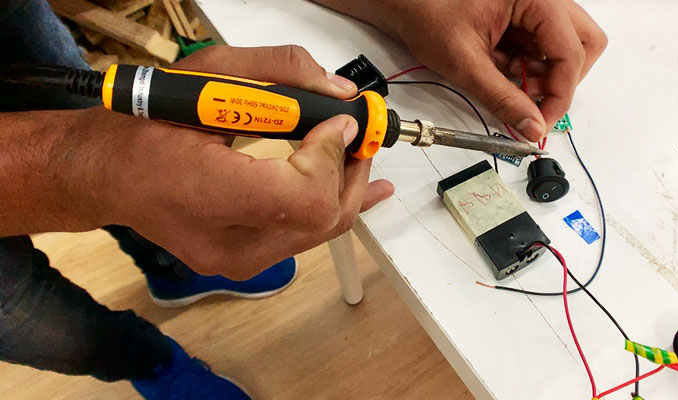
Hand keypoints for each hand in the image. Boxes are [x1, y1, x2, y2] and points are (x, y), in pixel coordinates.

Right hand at [57, 45, 393, 279]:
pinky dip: (329, 207)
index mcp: (208, 194)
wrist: (105, 172)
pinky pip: (303, 238)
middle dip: (352, 170)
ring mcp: (236, 261)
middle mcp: (226, 242)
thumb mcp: (210, 73)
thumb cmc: (146, 123)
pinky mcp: (243, 263)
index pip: (304, 195)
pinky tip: (354, 190)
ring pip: (321, 231)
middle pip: (324, 218)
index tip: (336, 123)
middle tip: (360, 135)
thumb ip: (282, 73)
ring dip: (346, 188)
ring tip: (358, 154)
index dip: (331, 158)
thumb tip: (341, 95)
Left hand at [317, 0, 605, 141]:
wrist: (403, 2)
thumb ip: (502, 98)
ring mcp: (535, 7)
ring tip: (514, 86)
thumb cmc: (427, 14)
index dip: (560, 94)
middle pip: (583, 44)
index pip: (571, 51)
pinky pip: (543, 48)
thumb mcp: (465, 63)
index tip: (542, 123)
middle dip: (563, 80)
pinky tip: (502, 72)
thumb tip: (532, 127)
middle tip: (535, 102)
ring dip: (547, 75)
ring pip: (568, 46)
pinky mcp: (524, 18)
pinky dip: (530, 68)